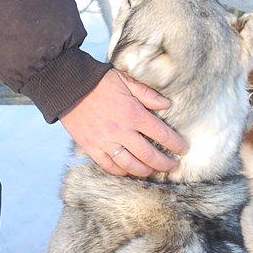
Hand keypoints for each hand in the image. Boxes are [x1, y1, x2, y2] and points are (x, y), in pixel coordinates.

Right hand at [59, 69, 187, 176]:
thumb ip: (147, 94)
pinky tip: (129, 171)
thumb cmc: (99, 81)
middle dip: (164, 163)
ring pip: (130, 165)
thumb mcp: (126, 81)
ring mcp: (106, 142)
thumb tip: (166, 104)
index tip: (183, 149)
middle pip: (149, 155)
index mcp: (134, 114)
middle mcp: (122, 132)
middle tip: (172, 166)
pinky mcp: (91, 148)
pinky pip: (109, 166)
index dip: (175, 144)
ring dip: (145, 171)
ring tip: (153, 171)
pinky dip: (121, 172)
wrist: (69, 86)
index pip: (161, 134)